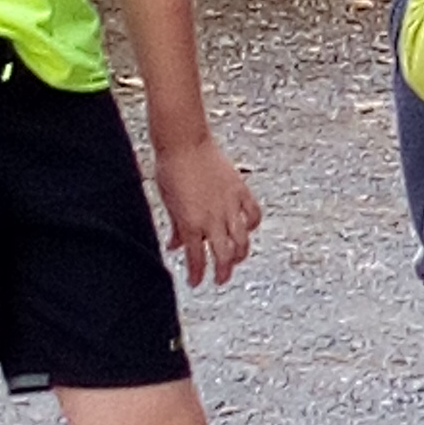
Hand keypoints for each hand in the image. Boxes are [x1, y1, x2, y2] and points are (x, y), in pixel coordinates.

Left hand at [154, 130, 260, 286]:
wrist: (184, 142)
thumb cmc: (171, 170)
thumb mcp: (169, 204)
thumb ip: (176, 228)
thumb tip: (175, 245)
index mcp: (192, 224)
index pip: (197, 259)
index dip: (197, 275)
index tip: (195, 282)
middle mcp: (213, 218)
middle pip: (224, 256)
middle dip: (223, 272)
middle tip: (220, 279)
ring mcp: (229, 205)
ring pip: (242, 240)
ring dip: (239, 255)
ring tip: (235, 260)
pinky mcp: (240, 191)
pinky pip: (253, 215)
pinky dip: (252, 225)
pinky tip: (247, 229)